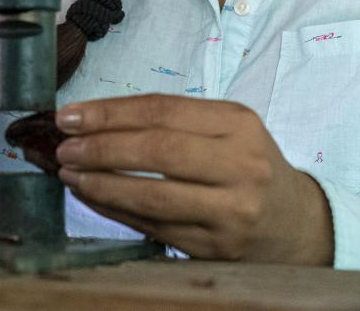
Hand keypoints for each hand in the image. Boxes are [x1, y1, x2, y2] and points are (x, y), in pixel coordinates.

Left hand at [54, 94, 333, 264]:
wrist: (295, 223)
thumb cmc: (247, 166)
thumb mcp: (226, 130)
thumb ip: (171, 121)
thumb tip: (93, 119)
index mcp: (239, 124)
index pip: (163, 111)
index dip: (110, 112)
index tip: (70, 115)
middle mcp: (241, 166)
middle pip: (157, 151)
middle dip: (101, 147)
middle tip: (65, 147)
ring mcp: (231, 212)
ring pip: (153, 196)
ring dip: (101, 184)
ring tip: (69, 174)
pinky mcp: (216, 248)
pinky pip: (153, 227)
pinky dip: (114, 211)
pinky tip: (91, 197)